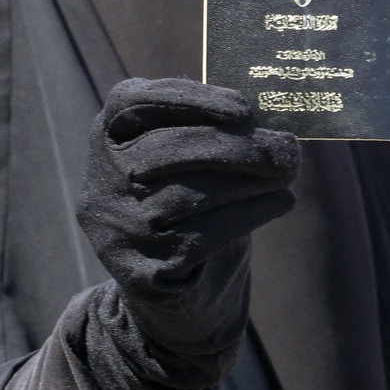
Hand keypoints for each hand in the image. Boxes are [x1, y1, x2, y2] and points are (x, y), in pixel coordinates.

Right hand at [76, 78, 299, 355]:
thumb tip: (268, 110)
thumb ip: (210, 130)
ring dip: (248, 180)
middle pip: (165, 150)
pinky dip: (249, 213)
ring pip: (186, 195)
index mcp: (107, 136)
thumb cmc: (189, 204)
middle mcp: (102, 180)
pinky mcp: (142, 271)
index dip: (187, 99)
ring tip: (287, 171)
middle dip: (235, 145)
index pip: (131, 101)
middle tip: (288, 148)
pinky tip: (281, 202)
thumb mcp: (188, 159)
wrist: (174, 290)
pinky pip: (202, 236)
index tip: (243, 108)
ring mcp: (117, 228)